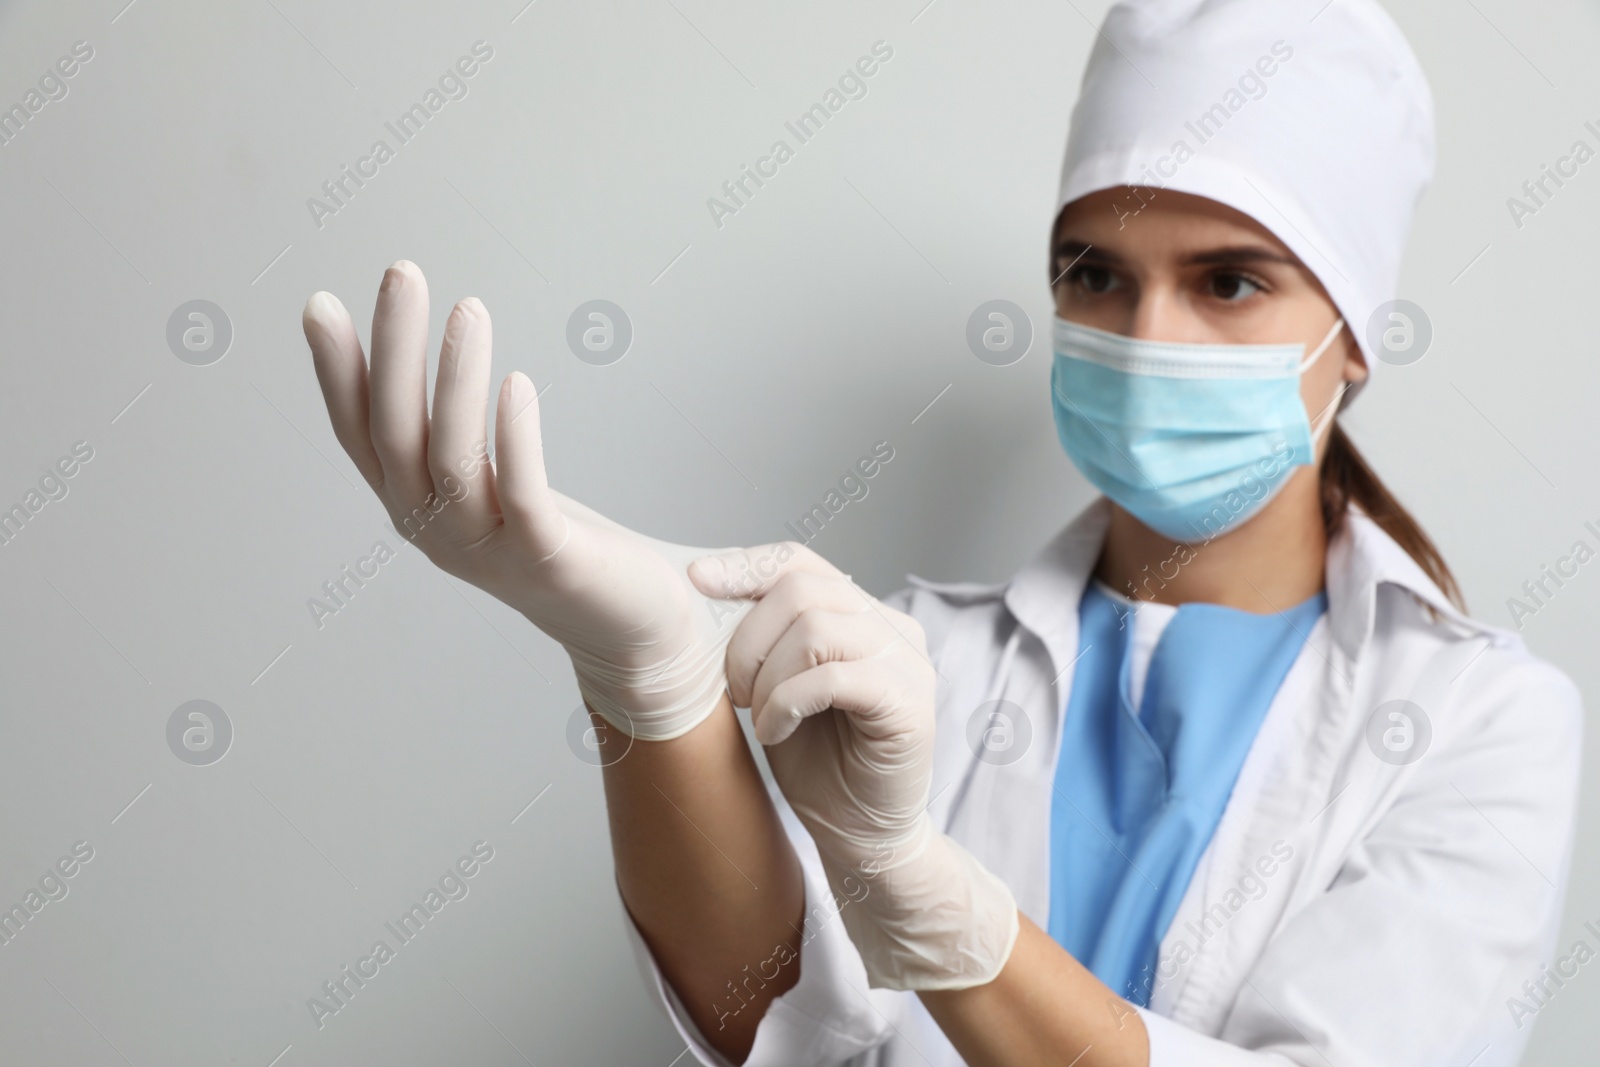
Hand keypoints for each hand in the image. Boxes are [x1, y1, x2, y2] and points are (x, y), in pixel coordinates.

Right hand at [300, 260, 751, 738]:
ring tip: (470, 308)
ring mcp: (487, 549)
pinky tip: (517, 382)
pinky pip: (521, 494)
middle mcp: (434, 530)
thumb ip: (449, 434)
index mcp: (413, 506)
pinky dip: (514, 437)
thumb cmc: (555, 539)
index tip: (318, 304)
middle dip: (395, 349)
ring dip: (457, 378)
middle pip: (397, 432)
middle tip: (402, 273)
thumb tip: (431, 345)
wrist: (627, 623)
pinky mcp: (545, 559)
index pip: (358, 432)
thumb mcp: (486, 482)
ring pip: (454, 457)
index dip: (336, 373)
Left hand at [688, 542, 1019, 989]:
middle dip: (748, 639)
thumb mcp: (776, 687)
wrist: (859, 836)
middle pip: (802, 589)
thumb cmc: (818, 765)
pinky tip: (776, 731)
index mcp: (861, 614)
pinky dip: (788, 702)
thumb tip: (705, 589)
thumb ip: (765, 638)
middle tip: (734, 692)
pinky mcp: (911, 704)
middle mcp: (893, 628)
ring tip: (759, 717)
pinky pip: (834, 676)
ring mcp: (908, 663)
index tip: (696, 581)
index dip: (745, 566)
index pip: (800, 563)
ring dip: (768, 677)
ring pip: (817, 628)